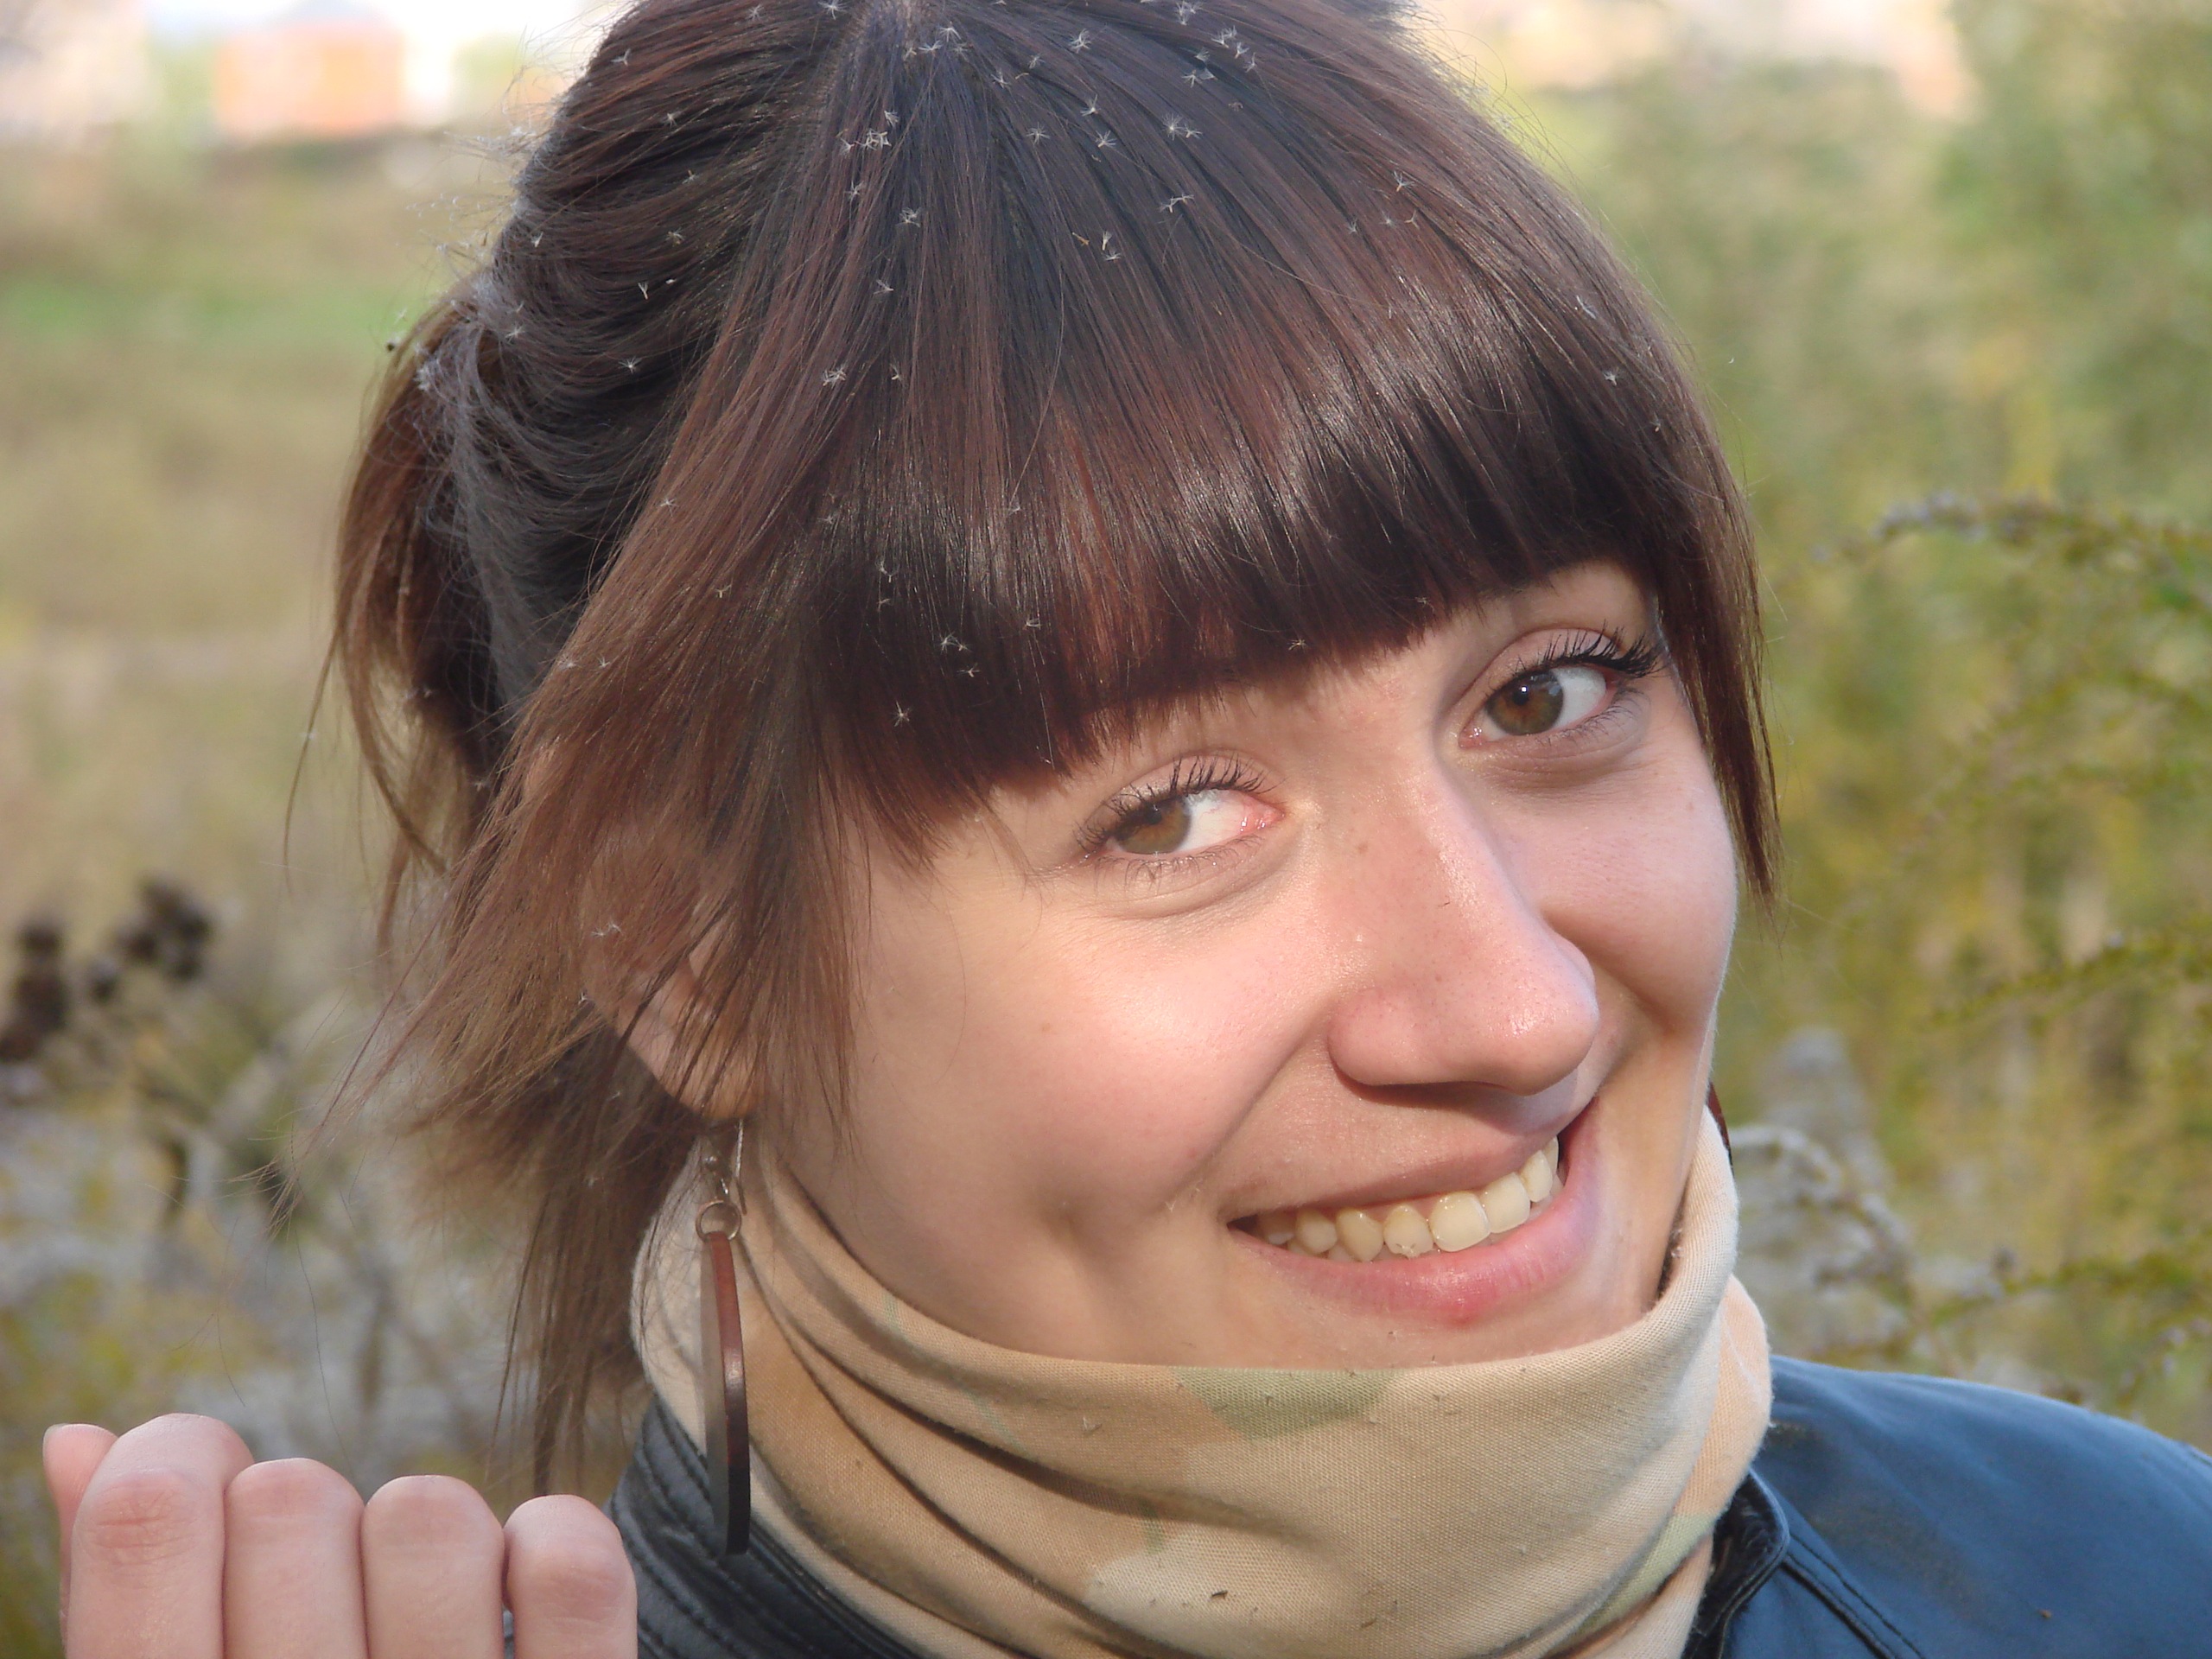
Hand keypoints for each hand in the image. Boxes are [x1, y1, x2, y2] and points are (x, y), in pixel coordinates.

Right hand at [44, 1415, 634, 1658]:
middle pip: (290, 1499)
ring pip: (430, 1513)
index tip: (198, 1485)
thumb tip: (82, 1439)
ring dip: (423, 1536)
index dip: (171, 1460)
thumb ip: (124, 1601)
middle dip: (299, 1519)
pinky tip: (518, 1609)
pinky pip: (566, 1559)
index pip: (146, 1522)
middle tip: (313, 1607)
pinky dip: (550, 1548)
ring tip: (411, 1624)